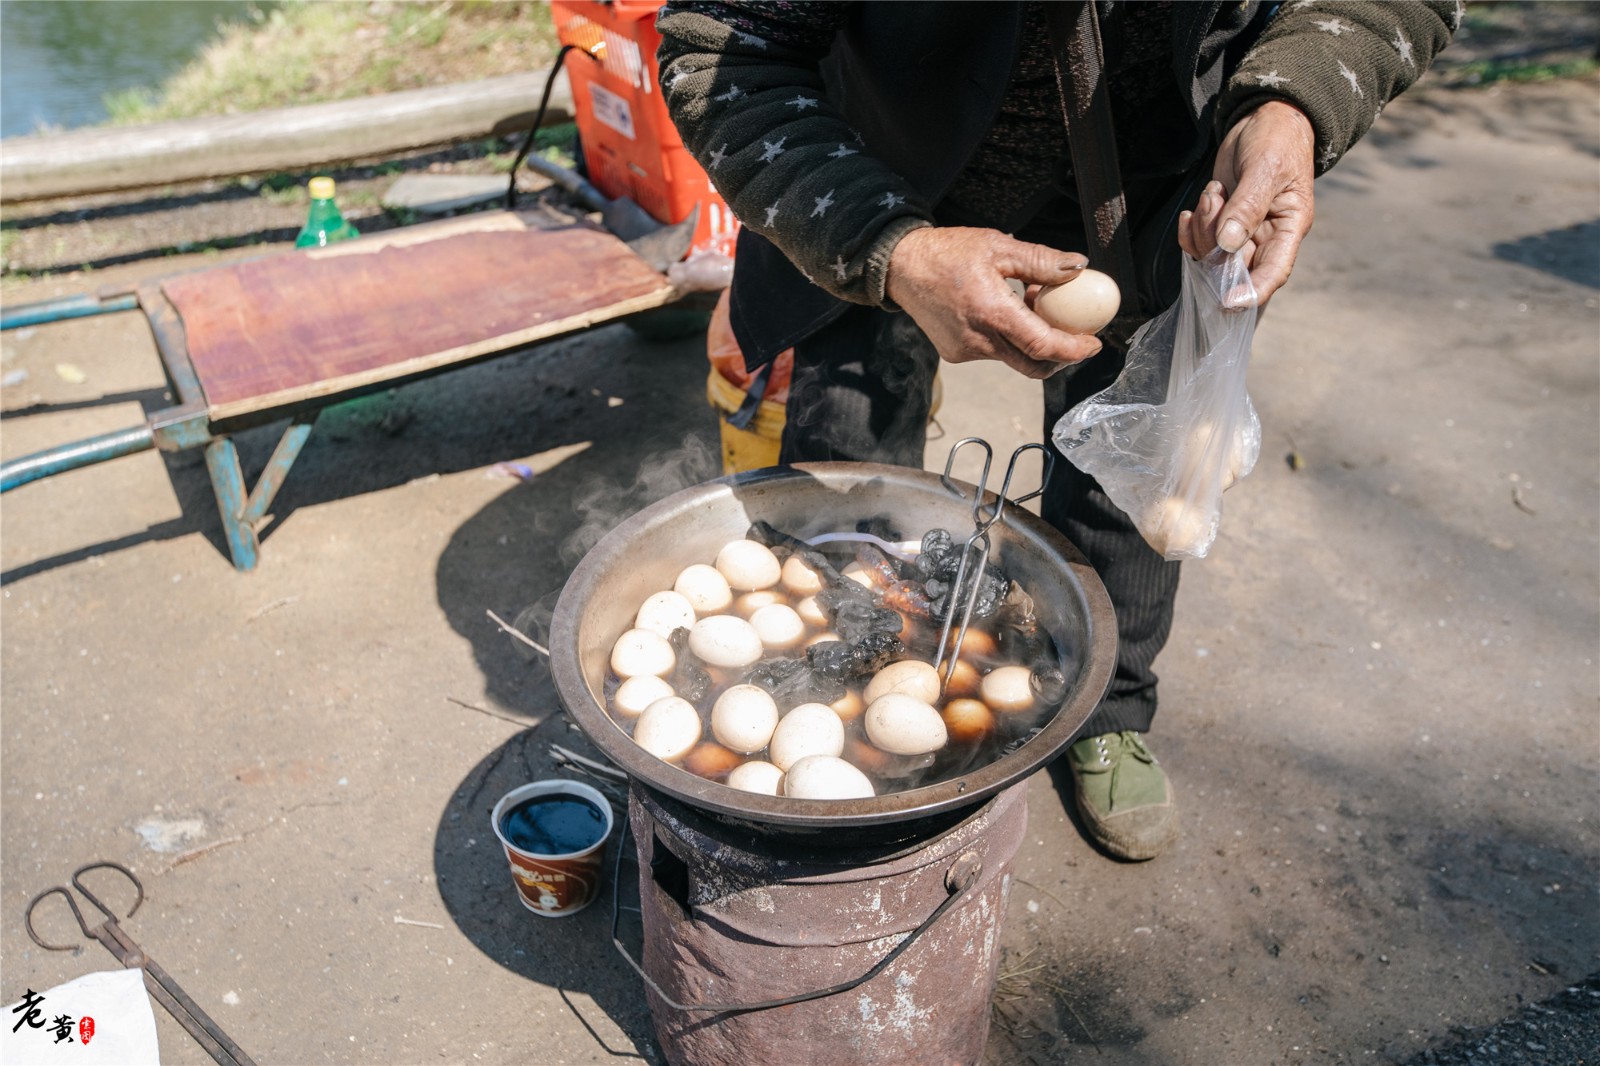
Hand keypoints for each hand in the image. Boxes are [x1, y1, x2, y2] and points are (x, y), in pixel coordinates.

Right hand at [885, 227, 1104, 379]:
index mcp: (991, 312)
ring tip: (1030, 304)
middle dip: (1061, 355)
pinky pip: (994, 353)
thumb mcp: (997, 246)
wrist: (901, 267)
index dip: (1074, 350)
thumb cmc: (948, 253)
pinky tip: (1004, 311)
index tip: (1094, 344)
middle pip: (1034, 365)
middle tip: (1076, 335)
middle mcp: (978, 340)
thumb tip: (1078, 268)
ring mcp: (966, 352)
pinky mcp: (956, 354)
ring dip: (1033, 341)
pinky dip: (1010, 339)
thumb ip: (1040, 260)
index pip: (1043, 346)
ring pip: (1015, 358)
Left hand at [1179, 100, 1315, 306]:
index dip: (1251, 291)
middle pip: (1234, 267)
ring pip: (1212, 256)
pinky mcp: (1221, 224)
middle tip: (1214, 204)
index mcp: (1288, 228)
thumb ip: (1247, 207)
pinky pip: (1199, 244)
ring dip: (1202, 229)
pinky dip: (1190, 230)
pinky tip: (1193, 209)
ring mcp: (1241, 233)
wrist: (1262, 120)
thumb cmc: (1276, 141)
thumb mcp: (1265, 170)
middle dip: (1214, 245)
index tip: (1227, 301)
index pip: (1273, 273)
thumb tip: (1228, 244)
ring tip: (1213, 193)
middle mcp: (1265, 237)